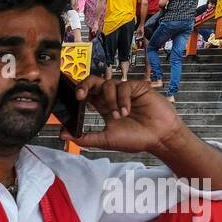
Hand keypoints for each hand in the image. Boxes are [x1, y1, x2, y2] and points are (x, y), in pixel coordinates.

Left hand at [64, 76, 185, 153]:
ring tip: (119, 116)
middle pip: (94, 81)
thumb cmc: (135, 139)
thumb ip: (85, 137)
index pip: (87, 94)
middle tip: (80, 95)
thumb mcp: (106, 140)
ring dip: (110, 101)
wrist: (159, 138)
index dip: (78, 93)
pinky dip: (122, 99)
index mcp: (103, 107)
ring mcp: (125, 91)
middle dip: (84, 85)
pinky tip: (127, 111)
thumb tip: (62, 134)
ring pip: (108, 84)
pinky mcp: (138, 87)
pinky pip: (124, 86)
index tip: (72, 100)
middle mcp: (112, 97)